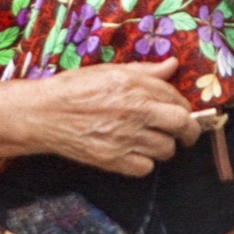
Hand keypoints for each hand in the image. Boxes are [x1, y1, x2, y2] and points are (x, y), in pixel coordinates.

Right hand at [19, 58, 199, 175]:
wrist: (43, 114)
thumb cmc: (73, 88)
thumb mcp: (108, 70)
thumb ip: (144, 71)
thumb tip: (172, 66)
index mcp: (134, 85)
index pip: (175, 97)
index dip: (182, 105)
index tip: (180, 110)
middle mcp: (135, 111)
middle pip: (182, 125)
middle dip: (189, 130)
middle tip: (186, 133)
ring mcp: (126, 138)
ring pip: (166, 149)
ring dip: (164, 146)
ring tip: (150, 140)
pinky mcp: (115, 160)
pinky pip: (146, 167)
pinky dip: (144, 162)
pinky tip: (134, 152)